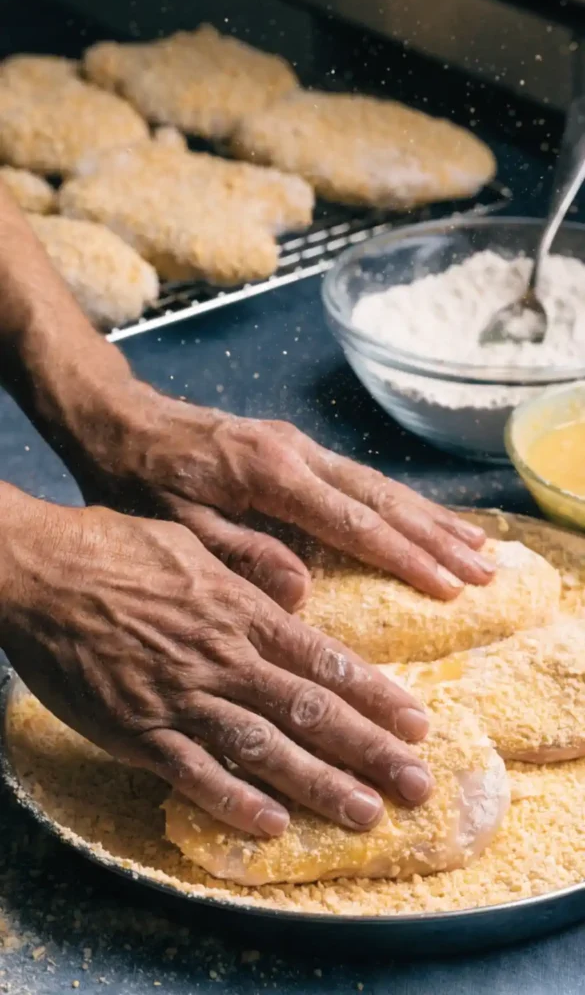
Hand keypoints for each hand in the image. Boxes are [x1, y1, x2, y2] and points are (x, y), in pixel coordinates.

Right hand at [1, 491, 432, 835]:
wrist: (41, 572)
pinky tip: (273, 826)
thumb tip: (298, 589)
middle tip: (417, 784)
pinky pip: (193, 774)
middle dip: (369, 750)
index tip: (416, 724)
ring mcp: (181, 697)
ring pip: (264, 749)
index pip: (324, 660)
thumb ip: (248, 569)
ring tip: (367, 813)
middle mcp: (222, 658)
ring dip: (320, 783)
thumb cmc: (114, 549)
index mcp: (239, 611)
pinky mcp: (138, 730)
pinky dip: (234, 802)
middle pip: (310, 710)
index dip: (375, 696)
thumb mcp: (192, 541)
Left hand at [74, 386, 493, 610]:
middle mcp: (295, 452)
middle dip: (435, 537)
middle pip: (380, 498)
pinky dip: (398, 501)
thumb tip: (302, 591)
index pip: (352, 521)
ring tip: (476, 545)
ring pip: (377, 484)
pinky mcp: (293, 447)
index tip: (448, 586)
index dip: (403, 557)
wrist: (120, 421)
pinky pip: (358, 477)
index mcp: (269, 474)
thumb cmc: (140, 479)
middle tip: (486, 570)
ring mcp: (298, 445)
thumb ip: (239, 555)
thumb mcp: (176, 527)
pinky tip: (421, 518)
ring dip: (428, 516)